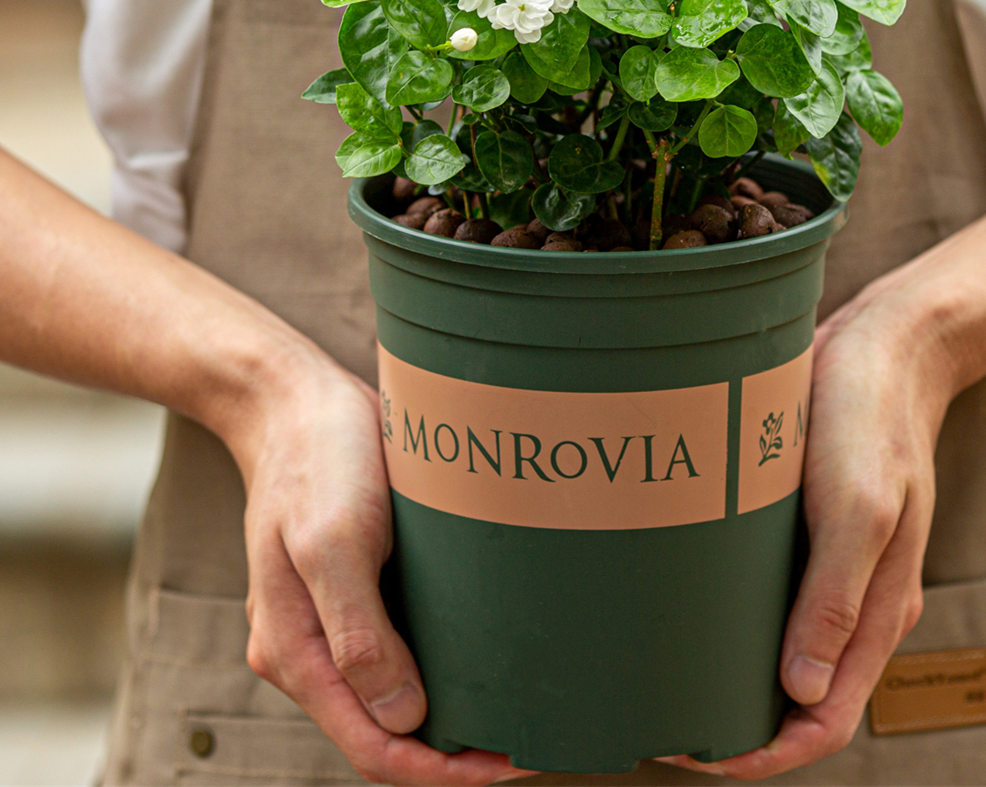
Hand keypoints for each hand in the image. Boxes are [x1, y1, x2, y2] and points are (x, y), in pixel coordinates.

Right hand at [230, 347, 532, 785]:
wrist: (293, 401)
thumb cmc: (316, 459)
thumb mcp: (335, 539)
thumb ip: (358, 633)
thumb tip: (401, 719)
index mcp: (296, 650)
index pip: (372, 746)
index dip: (441, 771)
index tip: (509, 764)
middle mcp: (309, 648)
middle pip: (382, 732)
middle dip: (451, 756)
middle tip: (527, 745)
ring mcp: (329, 621)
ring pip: (391, 697)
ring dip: (447, 718)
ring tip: (514, 713)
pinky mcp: (353, 590)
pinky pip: (394, 652)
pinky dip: (438, 670)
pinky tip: (482, 658)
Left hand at [659, 283, 951, 779]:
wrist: (889, 345)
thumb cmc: (872, 420)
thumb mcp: (859, 505)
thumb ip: (837, 597)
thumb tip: (800, 693)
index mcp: (878, 609)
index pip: (824, 720)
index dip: (762, 754)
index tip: (693, 752)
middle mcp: (856, 600)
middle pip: (800, 697)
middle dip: (738, 725)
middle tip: (661, 718)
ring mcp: (834, 566)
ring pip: (783, 650)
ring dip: (733, 675)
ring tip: (665, 673)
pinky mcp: (810, 530)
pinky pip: (774, 597)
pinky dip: (735, 621)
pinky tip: (687, 606)